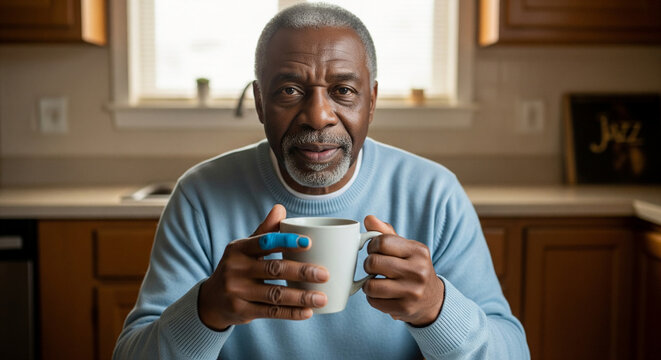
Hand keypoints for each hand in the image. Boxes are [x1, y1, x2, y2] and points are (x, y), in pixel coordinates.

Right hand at [198, 204, 328, 330]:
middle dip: (302, 272)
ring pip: (275, 294)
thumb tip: (280, 208)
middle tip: (325, 274)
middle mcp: (235, 268)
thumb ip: (264, 231)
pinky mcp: (241, 311)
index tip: (309, 243)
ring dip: (301, 296)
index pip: (265, 242)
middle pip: (274, 269)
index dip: (287, 242)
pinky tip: (308, 312)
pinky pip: (271, 312)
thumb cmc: (237, 267)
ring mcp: (237, 291)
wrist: (211, 299)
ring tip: (322, 298)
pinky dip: (291, 313)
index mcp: (238, 248)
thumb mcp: (245, 248)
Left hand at [362, 215, 443, 326]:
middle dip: (368, 264)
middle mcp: (418, 271)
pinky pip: (374, 301)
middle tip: (374, 267)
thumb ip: (386, 232)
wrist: (432, 299)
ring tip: (375, 281)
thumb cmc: (413, 268)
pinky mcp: (405, 308)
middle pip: (374, 262)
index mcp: (418, 251)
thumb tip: (368, 218)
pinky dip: (372, 297)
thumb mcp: (406, 248)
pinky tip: (382, 295)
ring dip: (368, 284)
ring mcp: (412, 291)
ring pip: (371, 285)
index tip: (375, 250)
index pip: (382, 241)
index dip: (372, 245)